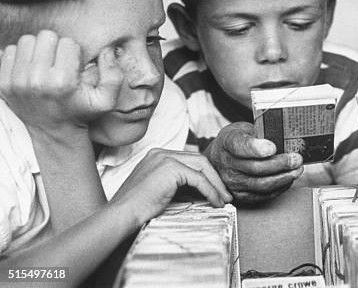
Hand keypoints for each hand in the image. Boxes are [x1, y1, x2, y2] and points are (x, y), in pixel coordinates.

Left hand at [0, 31, 121, 133]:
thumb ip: (114, 75)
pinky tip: (31, 69)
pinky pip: (9, 51)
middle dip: (55, 46)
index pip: (68, 42)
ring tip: (45, 64)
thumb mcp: (106, 100)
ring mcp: (17, 81)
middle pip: (45, 36)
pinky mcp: (3, 83)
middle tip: (59, 62)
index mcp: (62, 81)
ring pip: (27, 40)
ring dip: (37, 49)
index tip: (73, 66)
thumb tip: (107, 51)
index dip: (74, 52)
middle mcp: (37, 80)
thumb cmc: (80, 112)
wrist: (54, 132)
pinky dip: (21, 57)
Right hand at [111, 149, 232, 225]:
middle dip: (215, 177)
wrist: (121, 215)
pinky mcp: (171, 169)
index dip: (206, 174)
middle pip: (199, 159)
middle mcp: (161, 152)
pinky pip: (199, 179)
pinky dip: (210, 191)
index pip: (190, 159)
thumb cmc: (136, 208)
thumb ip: (177, 185)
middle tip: (225, 194)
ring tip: (224, 199)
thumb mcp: (159, 190)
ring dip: (216, 184)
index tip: (216, 189)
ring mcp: (165, 158)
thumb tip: (200, 191)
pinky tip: (215, 202)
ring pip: (202, 166)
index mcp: (157, 155)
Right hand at [206, 122, 303, 204]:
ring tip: (297, 170)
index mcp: (228, 143)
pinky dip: (279, 188)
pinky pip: (263, 195)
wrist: (221, 156)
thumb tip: (283, 137)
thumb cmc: (237, 140)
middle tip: (296, 159)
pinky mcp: (240, 195)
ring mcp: (232, 182)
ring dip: (283, 178)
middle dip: (280, 164)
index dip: (257, 148)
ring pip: (261, 184)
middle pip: (256, 168)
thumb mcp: (245, 128)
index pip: (241, 147)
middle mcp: (227, 164)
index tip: (272, 147)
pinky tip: (288, 179)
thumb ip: (260, 132)